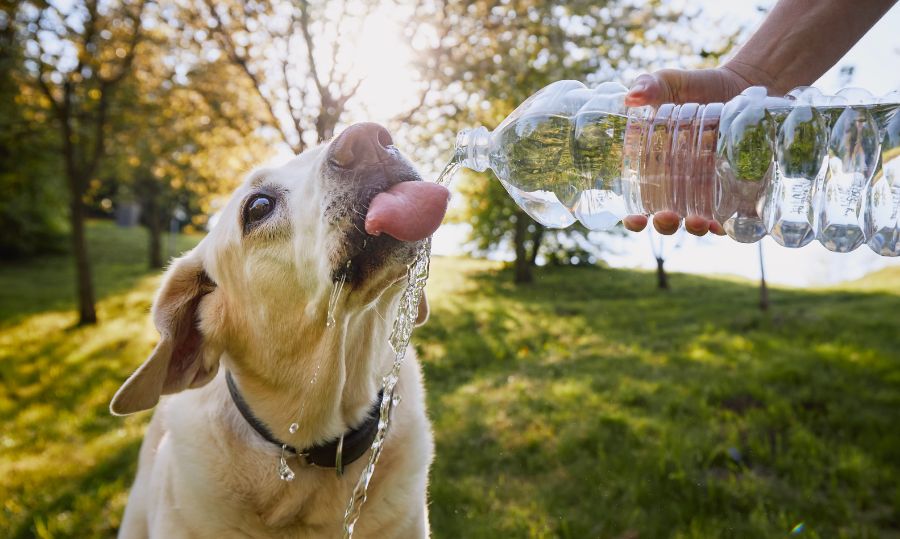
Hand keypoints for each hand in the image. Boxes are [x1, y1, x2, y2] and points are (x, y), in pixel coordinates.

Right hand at [621, 66, 753, 235]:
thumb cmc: (698, 87)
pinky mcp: (737, 189)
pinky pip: (732, 216)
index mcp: (655, 169)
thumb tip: (631, 97)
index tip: (634, 219)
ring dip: (696, 228)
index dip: (634, 218)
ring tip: (699, 222)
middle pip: (667, 219)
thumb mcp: (671, 83)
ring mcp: (709, 190)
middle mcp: (680, 186)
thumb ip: (649, 86)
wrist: (743, 84)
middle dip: (666, 225)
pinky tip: (725, 224)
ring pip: (698, 222)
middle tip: (668, 216)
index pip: (638, 203)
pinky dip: (728, 225)